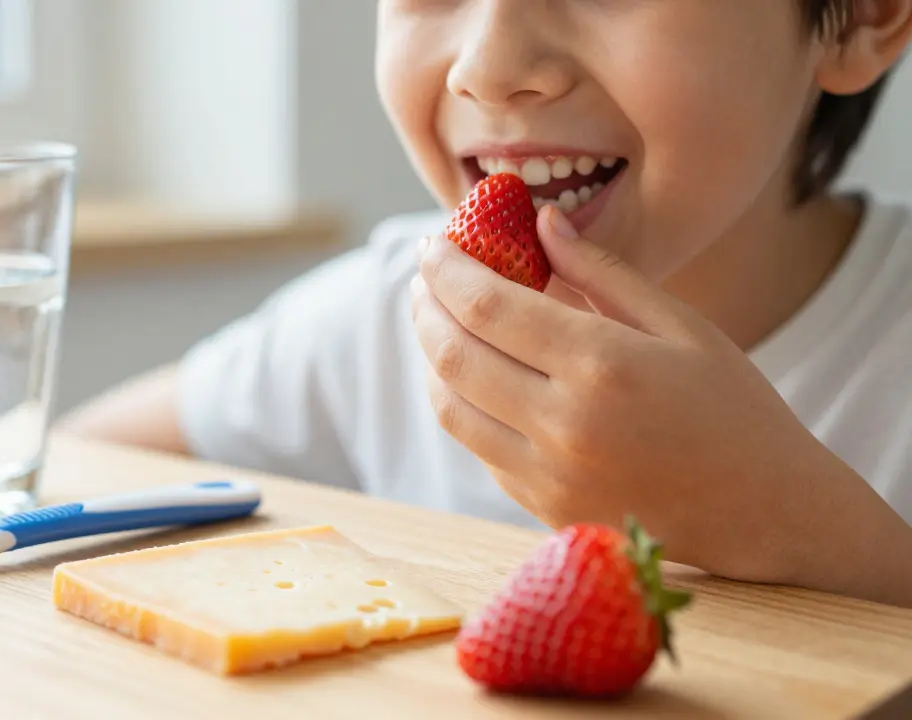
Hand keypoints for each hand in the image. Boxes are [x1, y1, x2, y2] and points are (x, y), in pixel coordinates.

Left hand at [411, 206, 911, 599]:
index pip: (488, 306)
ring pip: (451, 407)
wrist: (765, 514)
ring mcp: (548, 474)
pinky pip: (478, 447)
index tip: (432, 245)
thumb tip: (540, 221)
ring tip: (437, 320)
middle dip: (426, 307)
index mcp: (603, 364)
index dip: (447, 270)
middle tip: (424, 277)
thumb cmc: (732, 407)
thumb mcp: (681, 325)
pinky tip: (471, 374)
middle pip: (454, 355)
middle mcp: (565, 424)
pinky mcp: (543, 509)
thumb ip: (602, 272)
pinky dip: (462, 403)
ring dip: (431, 357)